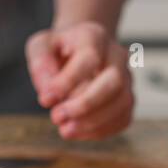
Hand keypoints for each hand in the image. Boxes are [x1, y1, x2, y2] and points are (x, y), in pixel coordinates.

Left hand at [26, 21, 133, 139]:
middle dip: (85, 105)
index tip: (45, 99)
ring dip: (92, 122)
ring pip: (122, 103)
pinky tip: (77, 131)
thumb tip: (48, 92)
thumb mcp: (40, 47)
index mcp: (94, 36)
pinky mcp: (127, 100)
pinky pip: (122, 119)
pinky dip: (99, 130)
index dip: (68, 82)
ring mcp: (127, 78)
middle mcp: (117, 55)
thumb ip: (40, 64)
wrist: (77, 53)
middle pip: (115, 81)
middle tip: (56, 117)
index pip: (90, 58)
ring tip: (64, 129)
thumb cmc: (58, 50)